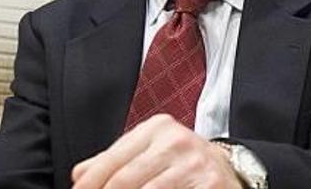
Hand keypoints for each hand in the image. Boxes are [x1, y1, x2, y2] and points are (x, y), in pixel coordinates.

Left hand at [71, 114, 241, 188]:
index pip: (111, 160)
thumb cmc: (183, 163)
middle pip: (124, 180)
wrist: (231, 170)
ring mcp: (194, 164)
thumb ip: (116, 159)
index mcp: (157, 128)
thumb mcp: (151, 151)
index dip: (89, 186)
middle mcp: (177, 141)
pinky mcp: (209, 185)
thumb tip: (79, 175)